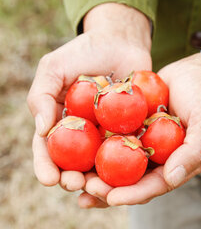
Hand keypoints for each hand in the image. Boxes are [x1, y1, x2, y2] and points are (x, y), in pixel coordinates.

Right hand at [27, 3, 151, 189]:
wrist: (120, 40)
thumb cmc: (84, 52)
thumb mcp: (54, 68)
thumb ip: (41, 96)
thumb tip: (41, 131)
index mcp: (60, 122)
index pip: (48, 149)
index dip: (46, 167)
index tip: (49, 179)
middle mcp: (83, 134)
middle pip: (75, 164)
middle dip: (73, 179)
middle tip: (76, 184)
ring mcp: (107, 135)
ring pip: (103, 165)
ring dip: (100, 180)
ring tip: (101, 188)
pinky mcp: (131, 131)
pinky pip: (131, 151)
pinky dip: (129, 165)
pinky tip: (130, 176)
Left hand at [80, 49, 200, 207]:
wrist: (194, 72)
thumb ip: (194, 150)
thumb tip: (172, 178)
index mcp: (176, 165)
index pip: (153, 186)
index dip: (133, 195)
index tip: (111, 197)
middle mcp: (156, 160)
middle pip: (129, 182)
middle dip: (107, 189)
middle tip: (85, 189)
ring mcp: (141, 144)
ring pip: (116, 165)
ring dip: (95, 175)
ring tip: (72, 180)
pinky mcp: (129, 128)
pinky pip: (109, 140)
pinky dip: (93, 148)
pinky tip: (73, 152)